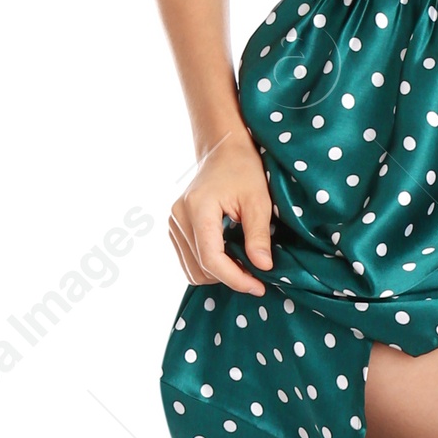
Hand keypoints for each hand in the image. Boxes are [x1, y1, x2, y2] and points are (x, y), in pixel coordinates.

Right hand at [169, 127, 272, 292]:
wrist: (223, 150)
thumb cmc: (243, 169)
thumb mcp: (258, 200)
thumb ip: (258, 235)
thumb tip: (263, 267)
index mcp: (197, 208)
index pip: (211, 259)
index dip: (235, 278)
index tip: (259, 286)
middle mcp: (178, 218)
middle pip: (200, 268)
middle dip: (229, 277)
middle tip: (257, 275)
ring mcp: (174, 223)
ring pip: (192, 270)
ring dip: (219, 275)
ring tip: (245, 267)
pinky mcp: (176, 228)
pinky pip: (189, 261)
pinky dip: (210, 267)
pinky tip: (231, 259)